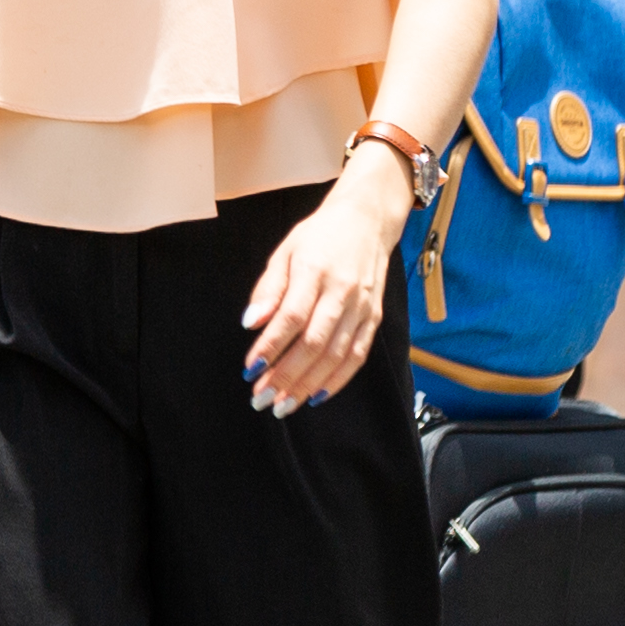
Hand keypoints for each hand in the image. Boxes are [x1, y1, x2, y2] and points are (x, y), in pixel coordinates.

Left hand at [242, 153, 407, 413]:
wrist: (368, 219)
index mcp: (314, 270)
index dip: (271, 347)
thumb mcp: (285, 251)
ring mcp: (361, 306)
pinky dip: (337, 381)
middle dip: (286, 376)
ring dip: (307, 385)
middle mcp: (342, 291)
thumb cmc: (320, 235)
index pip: (291, 317)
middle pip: (314, 343)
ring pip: (336, 355)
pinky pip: (357, 356)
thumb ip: (268, 289)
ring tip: (282, 406)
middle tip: (261, 399)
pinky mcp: (374, 317)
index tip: (250, 370)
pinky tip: (315, 396)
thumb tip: (251, 323)